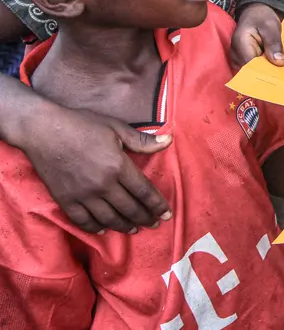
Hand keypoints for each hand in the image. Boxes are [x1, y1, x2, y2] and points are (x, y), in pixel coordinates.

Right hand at [23, 105, 171, 233]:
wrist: (43, 130)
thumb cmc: (82, 124)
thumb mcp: (116, 128)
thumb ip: (143, 140)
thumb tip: (169, 140)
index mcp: (118, 166)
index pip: (144, 192)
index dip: (157, 205)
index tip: (167, 214)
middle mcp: (102, 185)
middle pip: (130, 208)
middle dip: (145, 218)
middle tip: (154, 224)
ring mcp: (83, 195)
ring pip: (109, 218)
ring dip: (124, 226)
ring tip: (134, 229)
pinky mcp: (65, 200)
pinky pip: (83, 221)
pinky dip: (95, 227)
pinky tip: (103, 229)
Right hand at [230, 4, 283, 68]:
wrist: (255, 12)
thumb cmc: (262, 16)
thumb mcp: (271, 26)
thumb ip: (274, 43)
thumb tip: (279, 62)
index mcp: (240, 44)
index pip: (252, 66)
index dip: (266, 72)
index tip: (281, 76)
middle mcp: (236, 53)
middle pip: (252, 71)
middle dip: (268, 72)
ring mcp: (238, 58)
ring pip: (254, 71)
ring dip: (267, 70)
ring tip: (282, 69)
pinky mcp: (243, 59)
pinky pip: (254, 68)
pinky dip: (265, 67)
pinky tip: (276, 66)